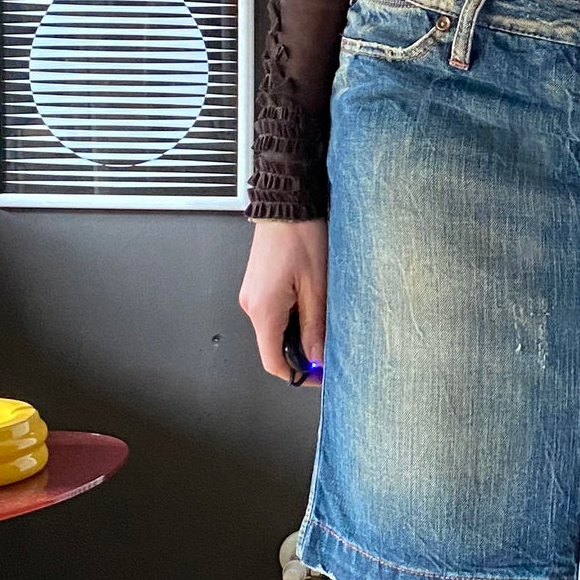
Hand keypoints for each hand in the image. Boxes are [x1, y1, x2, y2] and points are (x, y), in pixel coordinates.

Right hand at [240, 219, 328, 386]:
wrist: (286, 203)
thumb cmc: (300, 235)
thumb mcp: (317, 286)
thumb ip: (315, 326)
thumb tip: (317, 356)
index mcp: (264, 310)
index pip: (273, 362)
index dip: (297, 375)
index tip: (318, 376)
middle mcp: (251, 305)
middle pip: (274, 346)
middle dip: (302, 352)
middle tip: (328, 346)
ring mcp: (252, 294)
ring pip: (275, 329)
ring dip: (298, 332)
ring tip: (323, 315)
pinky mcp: (258, 285)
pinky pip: (273, 312)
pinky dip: (292, 316)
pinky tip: (311, 302)